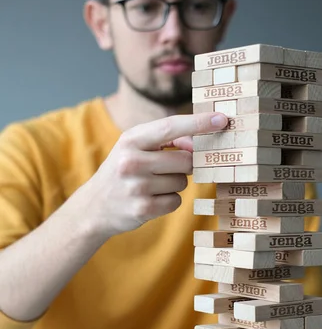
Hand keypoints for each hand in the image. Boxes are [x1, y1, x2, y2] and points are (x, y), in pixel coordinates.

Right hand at [80, 112, 227, 240]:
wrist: (94, 206)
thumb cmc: (122, 171)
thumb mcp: (134, 147)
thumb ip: (165, 141)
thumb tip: (198, 144)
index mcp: (130, 140)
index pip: (170, 127)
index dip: (199, 123)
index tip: (222, 119)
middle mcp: (131, 161)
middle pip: (185, 159)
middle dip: (185, 164)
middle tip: (166, 168)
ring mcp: (137, 186)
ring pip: (182, 182)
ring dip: (174, 184)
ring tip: (152, 185)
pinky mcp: (143, 208)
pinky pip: (176, 201)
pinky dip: (169, 201)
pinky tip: (151, 199)